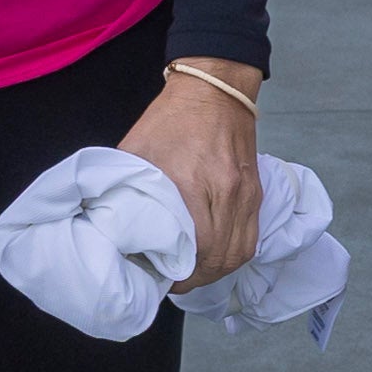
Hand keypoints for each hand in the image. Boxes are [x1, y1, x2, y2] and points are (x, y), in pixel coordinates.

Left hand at [119, 64, 264, 287]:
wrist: (214, 90)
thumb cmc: (170, 120)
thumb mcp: (137, 152)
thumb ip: (129, 191)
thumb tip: (115, 226)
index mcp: (192, 183)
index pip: (194, 248)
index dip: (178, 273)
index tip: (159, 278)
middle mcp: (226, 192)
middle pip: (219, 257)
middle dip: (195, 278)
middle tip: (173, 281)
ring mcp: (246, 193)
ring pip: (239, 252)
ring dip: (216, 270)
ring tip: (194, 273)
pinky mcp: (256, 191)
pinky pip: (252, 237)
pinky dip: (234, 254)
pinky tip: (216, 257)